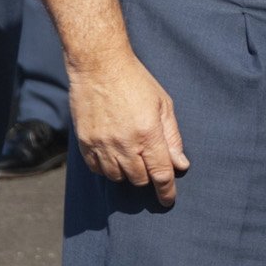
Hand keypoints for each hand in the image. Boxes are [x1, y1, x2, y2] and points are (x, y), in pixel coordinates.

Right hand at [68, 52, 189, 208]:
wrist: (99, 66)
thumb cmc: (136, 82)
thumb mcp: (163, 105)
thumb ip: (172, 137)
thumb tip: (180, 164)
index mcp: (148, 133)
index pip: (161, 174)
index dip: (166, 191)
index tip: (168, 199)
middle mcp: (125, 143)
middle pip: (139, 179)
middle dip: (148, 176)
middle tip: (150, 163)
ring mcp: (102, 144)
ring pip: (117, 177)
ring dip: (128, 173)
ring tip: (131, 157)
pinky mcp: (85, 142)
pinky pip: (97, 169)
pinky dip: (107, 168)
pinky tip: (113, 156)